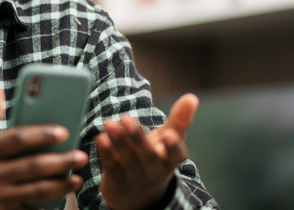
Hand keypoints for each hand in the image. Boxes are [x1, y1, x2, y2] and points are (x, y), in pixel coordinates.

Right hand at [0, 84, 88, 209]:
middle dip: (60, 161)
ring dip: (59, 186)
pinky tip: (60, 201)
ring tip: (77, 179)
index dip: (40, 134)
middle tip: (81, 155)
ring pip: (33, 192)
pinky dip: (43, 208)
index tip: (63, 130)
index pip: (15, 139)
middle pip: (31, 167)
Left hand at [96, 93, 198, 209]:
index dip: (172, 146)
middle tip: (127, 119)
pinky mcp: (117, 182)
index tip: (169, 135)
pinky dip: (106, 153)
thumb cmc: (157, 158)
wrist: (139, 196)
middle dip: (137, 138)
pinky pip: (111, 167)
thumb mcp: (170, 141)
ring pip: (126, 159)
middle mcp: (154, 171)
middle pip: (147, 155)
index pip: (175, 154)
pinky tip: (101, 138)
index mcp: (170, 160)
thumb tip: (192, 97)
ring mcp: (135, 178)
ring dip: (117, 141)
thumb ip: (179, 120)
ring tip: (110, 123)